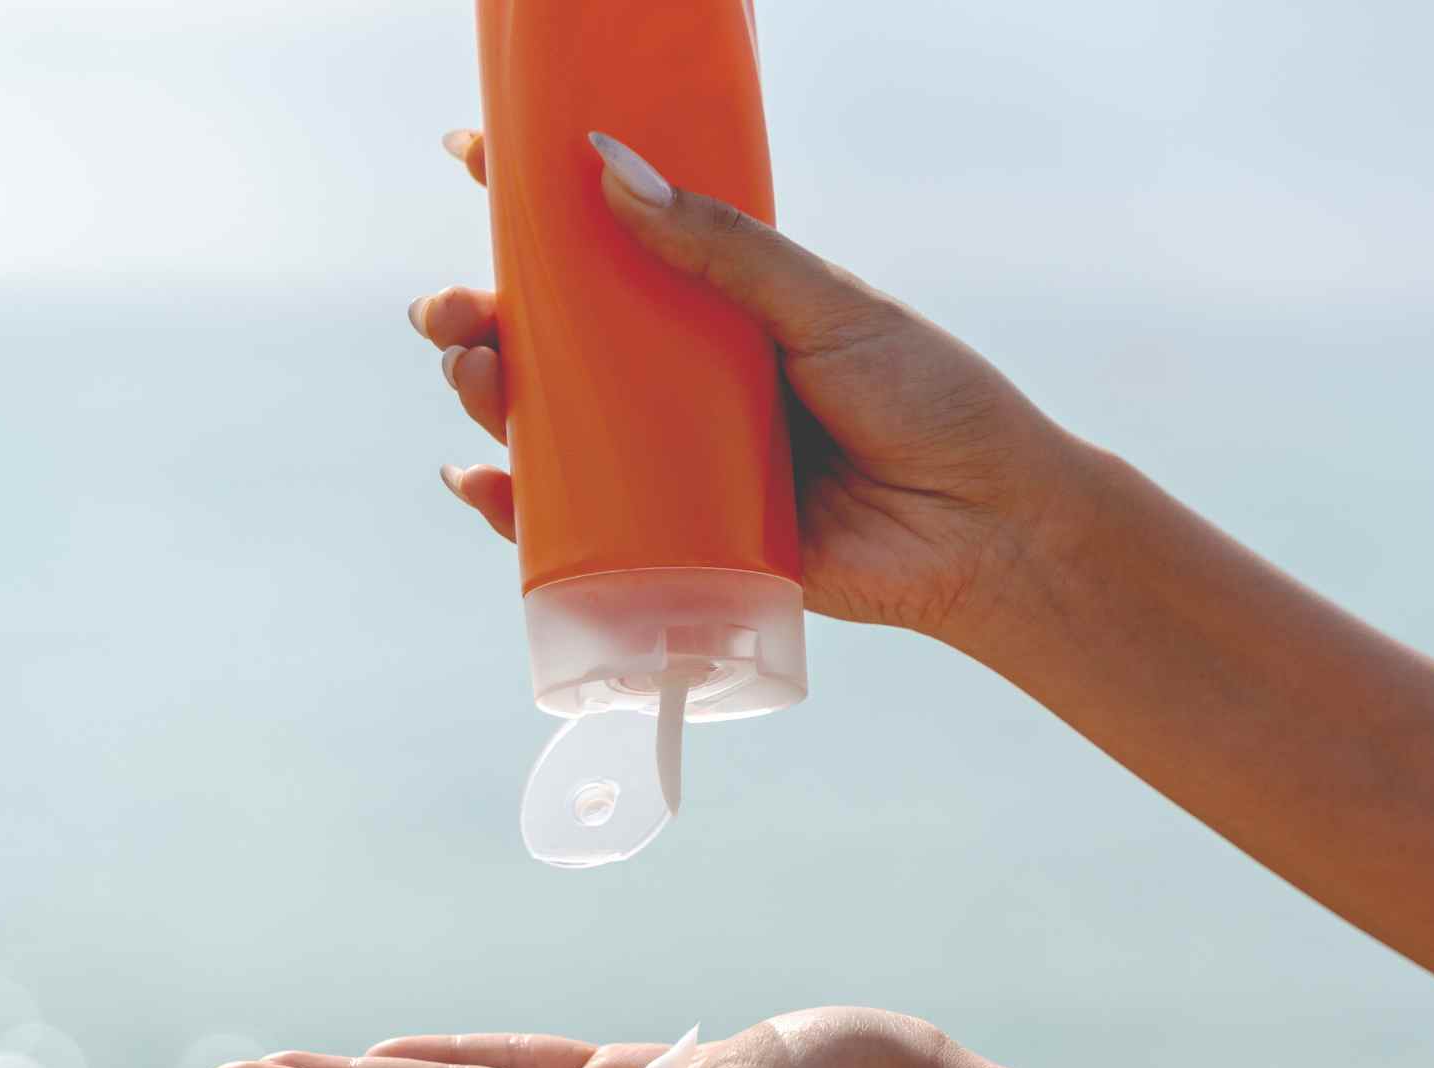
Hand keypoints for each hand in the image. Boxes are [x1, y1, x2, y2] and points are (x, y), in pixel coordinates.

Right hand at [414, 129, 1100, 640]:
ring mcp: (676, 462)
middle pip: (556, 342)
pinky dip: (517, 509)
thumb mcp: (826, 305)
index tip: (474, 157)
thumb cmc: (926, 401)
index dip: (535, 202)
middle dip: (482, 318)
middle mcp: (684, 381)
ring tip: (475, 373)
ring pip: (553, 428)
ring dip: (489, 399)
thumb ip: (724, 248)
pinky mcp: (680, 544)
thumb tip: (611, 172)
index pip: (609, 242)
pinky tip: (479, 483)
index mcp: (717, 307)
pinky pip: (580, 526)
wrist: (983, 529)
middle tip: (451, 311)